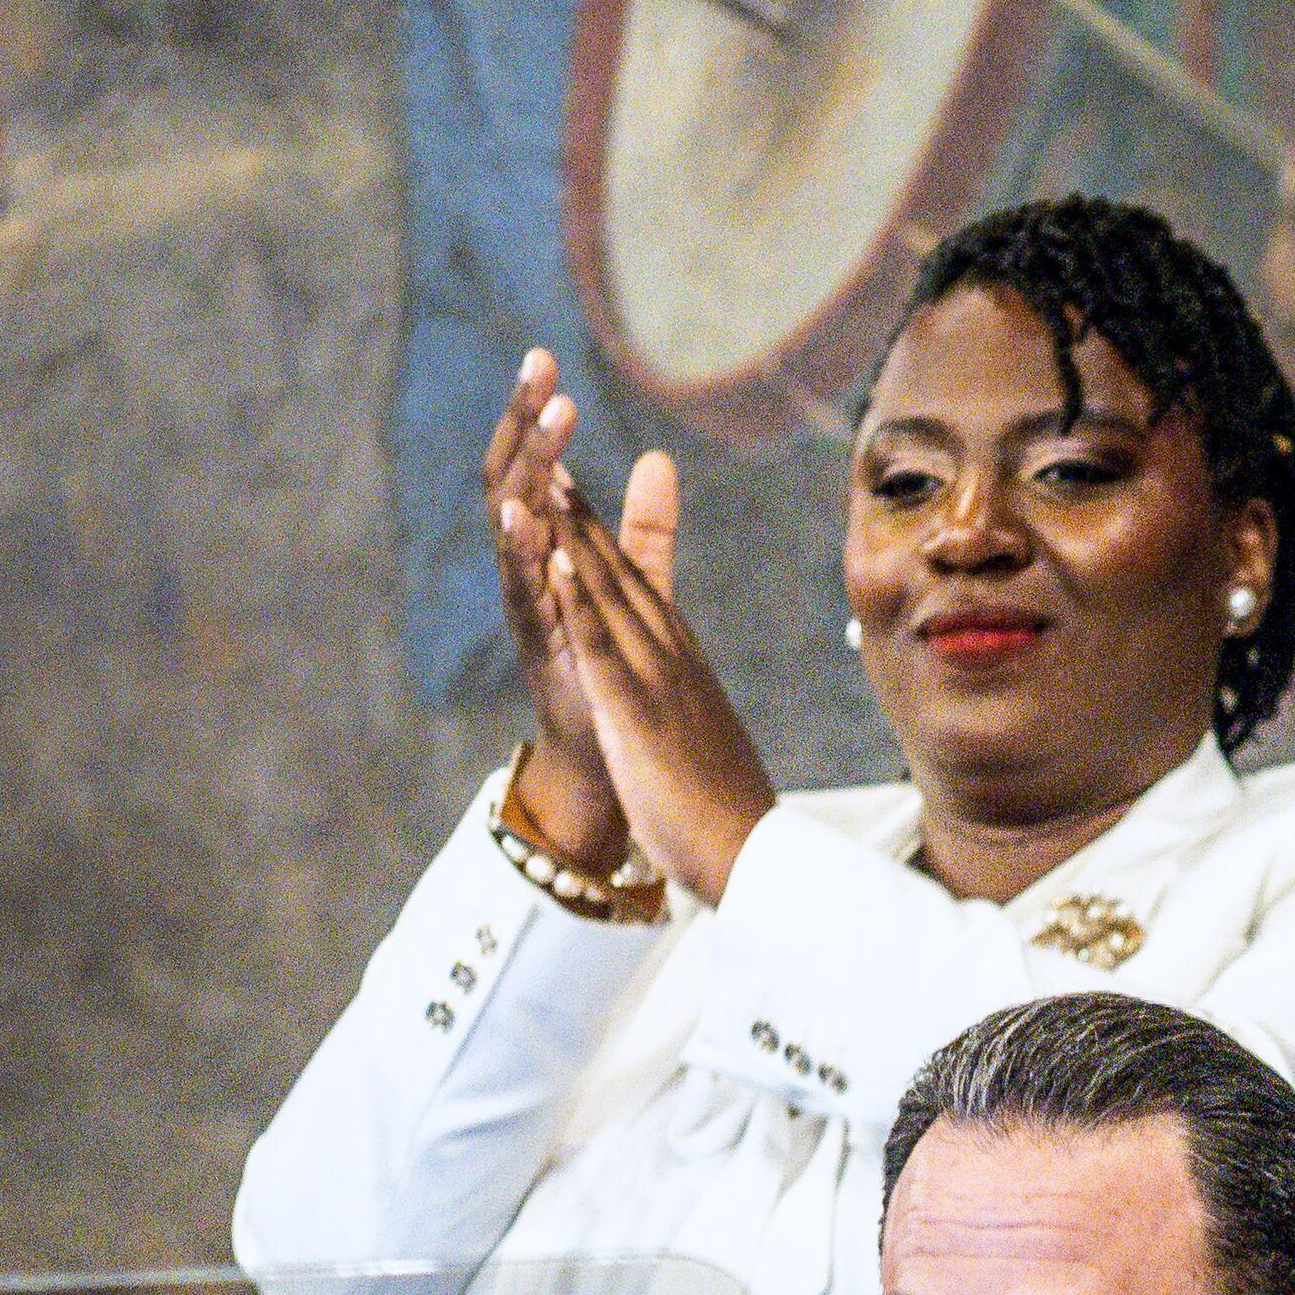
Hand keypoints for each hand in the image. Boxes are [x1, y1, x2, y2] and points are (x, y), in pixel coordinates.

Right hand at [481, 350, 638, 859]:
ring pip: (512, 530)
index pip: (535, 466)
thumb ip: (645, 527)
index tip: (543, 358)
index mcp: (546, 547)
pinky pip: (525, 593)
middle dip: (522, 425)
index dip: (535, 416)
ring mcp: (528, 605)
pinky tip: (528, 519)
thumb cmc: (609, 667)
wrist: (607, 755)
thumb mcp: (631, 585)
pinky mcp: (540, 646)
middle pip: (513, 480)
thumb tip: (657, 457)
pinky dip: (524, 556)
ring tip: (537, 430)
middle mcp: (526, 569)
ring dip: (527, 477)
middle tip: (535, 369)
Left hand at [542, 467, 779, 904]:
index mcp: (675, 658)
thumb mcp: (693, 728)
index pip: (630, 581)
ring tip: (546, 475)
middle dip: (577, 509)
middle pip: (616, 571)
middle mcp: (667, 653)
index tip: (564, 479)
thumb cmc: (719, 800)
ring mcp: (654, 677)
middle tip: (548, 444)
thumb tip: (673, 676)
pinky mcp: (636, 711)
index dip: (594, 527)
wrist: (748, 850)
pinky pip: (602, 646)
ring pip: (607, 592)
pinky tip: (556, 561)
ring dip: (574, 532)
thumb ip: (679, 691)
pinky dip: (578, 599)